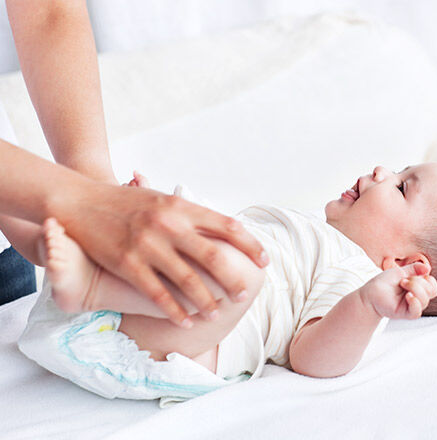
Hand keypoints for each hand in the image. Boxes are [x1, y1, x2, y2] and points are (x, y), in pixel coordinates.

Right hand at [52, 179, 268, 327]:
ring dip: (206, 300)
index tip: (264, 260)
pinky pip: (157, 293)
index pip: (227, 226)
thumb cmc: (126, 202)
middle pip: (214, 255)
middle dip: (233, 278)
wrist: (80, 201)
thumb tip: (225, 230)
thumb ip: (191, 214)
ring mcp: (148, 244)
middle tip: (244, 294)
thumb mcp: (163, 199)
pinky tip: (185, 321)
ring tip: (216, 313)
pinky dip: (174, 310)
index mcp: (182, 206)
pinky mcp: (127, 263)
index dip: (251, 245)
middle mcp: (169, 224)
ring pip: (187, 279)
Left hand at [359, 262, 436, 318]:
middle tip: (403, 280)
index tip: (413, 275)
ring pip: (425, 300)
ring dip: (415, 288)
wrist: (371, 292)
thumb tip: (428, 268)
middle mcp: (417, 298)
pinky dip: (415, 302)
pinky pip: (417, 311)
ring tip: (402, 284)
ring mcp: (411, 306)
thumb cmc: (384, 282)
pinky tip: (408, 296)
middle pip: (431, 292)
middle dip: (419, 282)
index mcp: (418, 288)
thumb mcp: (400, 271)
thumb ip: (414, 269)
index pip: (432, 287)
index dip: (428, 279)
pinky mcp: (405, 314)